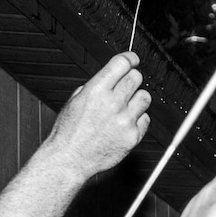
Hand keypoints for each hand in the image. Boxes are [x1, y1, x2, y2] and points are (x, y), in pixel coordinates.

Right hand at [43, 52, 150, 178]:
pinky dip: (139, 118)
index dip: (129, 58)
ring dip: (138, 97)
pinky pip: (146, 119)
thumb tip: (112, 76)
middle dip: (133, 77)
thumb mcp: (76, 100)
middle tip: (128, 83)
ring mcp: (125, 120)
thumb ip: (96, 86)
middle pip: (136, 78)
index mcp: (96, 90)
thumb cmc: (70, 131)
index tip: (133, 59)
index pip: (121, 64)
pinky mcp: (133, 136)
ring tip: (126, 105)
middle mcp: (112, 103)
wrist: (70, 158)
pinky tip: (126, 122)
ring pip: (145, 97)